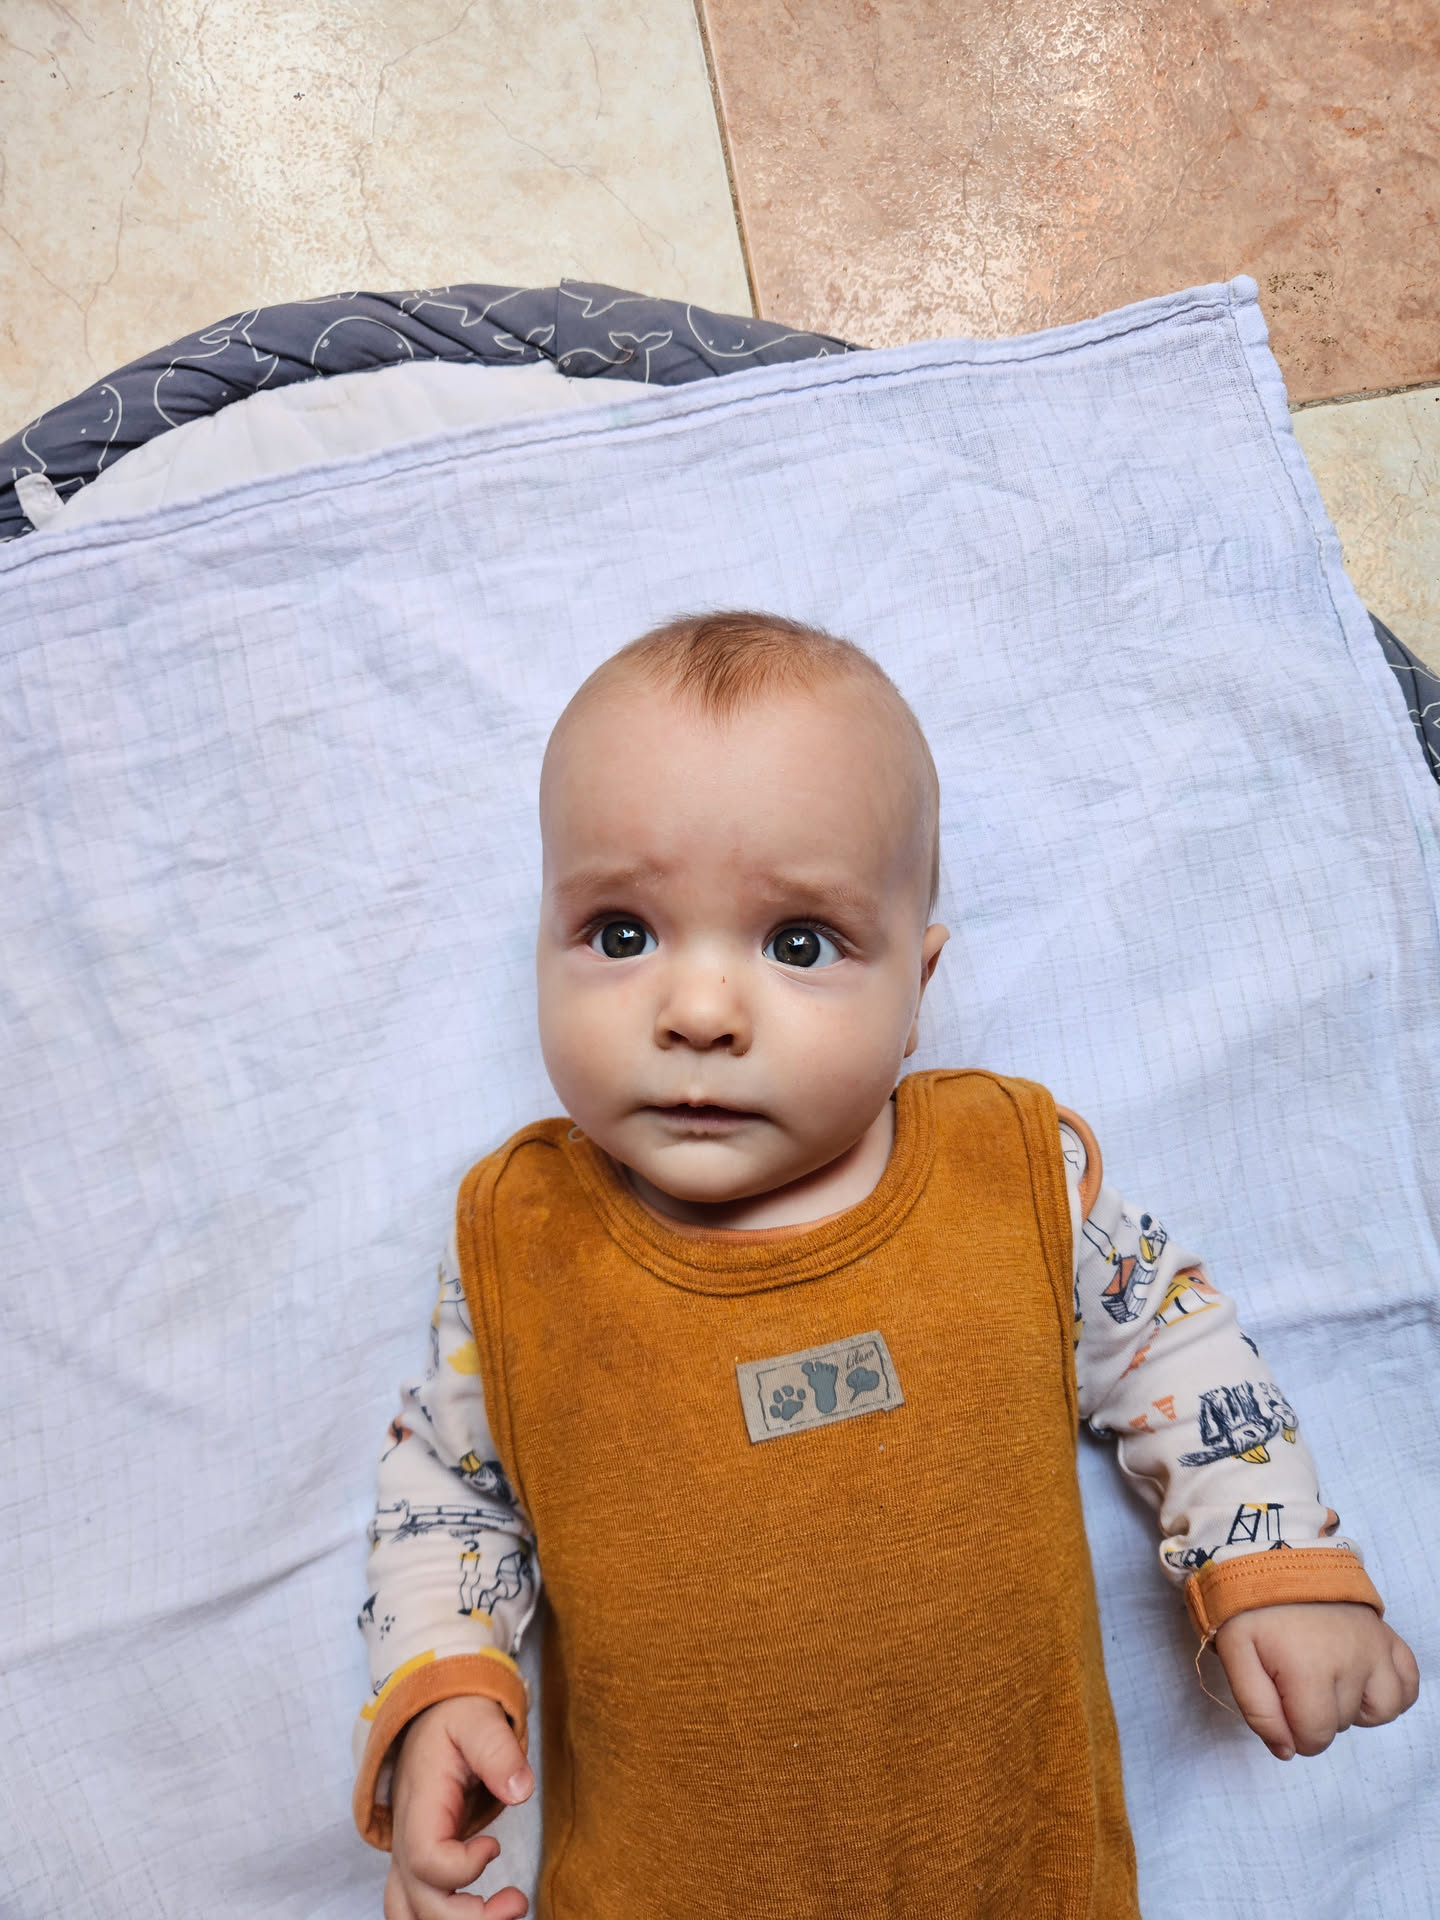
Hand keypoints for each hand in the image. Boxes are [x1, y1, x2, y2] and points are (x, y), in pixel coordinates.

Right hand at [384, 1696, 534, 1919]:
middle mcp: (404, 1838)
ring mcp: (406, 1853)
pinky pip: (413, 1908)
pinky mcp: (417, 1861)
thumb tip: (521, 1792)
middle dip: (470, 1918)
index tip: (495, 1844)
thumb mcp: (479, 1720)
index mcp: (419, 1805)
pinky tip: (482, 1915)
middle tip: (519, 1900)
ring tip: (505, 1912)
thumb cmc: (455, 1716)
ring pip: (409, 1914)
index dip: (463, 1867)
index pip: (425, 1859)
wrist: (431, 1712)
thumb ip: (498, 1751)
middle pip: (420, 1902)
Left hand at [1215, 1602, 1418, 1759]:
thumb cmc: (1252, 1607)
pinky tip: (1361, 1679)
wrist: (1276, 1554)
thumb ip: (1257, 1709)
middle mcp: (1352, 1660)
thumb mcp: (1234, 1654)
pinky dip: (1388, 1691)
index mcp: (1310, 1668)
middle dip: (1314, 1713)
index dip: (1292, 1733)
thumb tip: (1286, 1751)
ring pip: (1378, 1710)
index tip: (1277, 1704)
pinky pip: (1408, 1685)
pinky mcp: (1389, 1637)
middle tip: (1293, 1675)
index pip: (1314, 1738)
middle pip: (1341, 1724)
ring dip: (1351, 1705)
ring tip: (1326, 1677)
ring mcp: (1376, 1648)